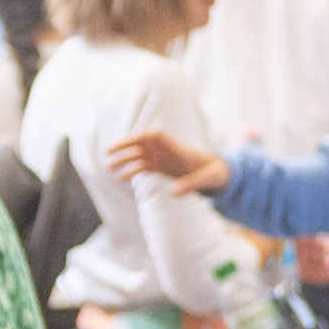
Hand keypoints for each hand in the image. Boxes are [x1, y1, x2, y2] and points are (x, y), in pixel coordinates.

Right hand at [104, 128, 227, 195]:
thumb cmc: (216, 172)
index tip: (131, 141)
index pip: (156, 135)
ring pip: (138, 155)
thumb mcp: (208, 178)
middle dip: (125, 145)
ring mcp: (162, 158)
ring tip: (109, 167)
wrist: (219, 174)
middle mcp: (166, 150)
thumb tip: (173, 193)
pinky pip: (142, 166)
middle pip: (142, 143)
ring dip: (124, 159)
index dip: (143, 136)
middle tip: (108, 151)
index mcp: (177, 147)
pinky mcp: (160, 168)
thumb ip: (192, 184)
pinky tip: (121, 178)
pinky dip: (131, 170)